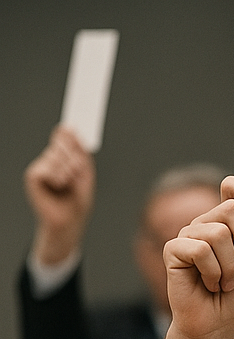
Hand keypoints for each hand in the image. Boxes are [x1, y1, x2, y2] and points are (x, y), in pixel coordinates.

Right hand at [24, 124, 95, 265]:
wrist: (71, 221)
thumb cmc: (78, 199)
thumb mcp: (85, 173)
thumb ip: (79, 151)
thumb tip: (70, 128)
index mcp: (62, 157)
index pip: (63, 136)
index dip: (67, 126)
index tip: (75, 107)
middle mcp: (49, 158)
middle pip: (62, 145)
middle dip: (74, 158)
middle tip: (77, 172)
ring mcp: (40, 166)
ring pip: (56, 157)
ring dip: (68, 172)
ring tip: (68, 184)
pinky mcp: (32, 176)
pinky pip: (48, 169)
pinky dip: (57, 178)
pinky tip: (57, 187)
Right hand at [150, 177, 233, 338]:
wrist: (218, 322)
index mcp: (226, 223)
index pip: (232, 188)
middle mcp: (206, 224)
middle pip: (231, 209)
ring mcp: (188, 235)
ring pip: (218, 233)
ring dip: (230, 266)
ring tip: (225, 281)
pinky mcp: (173, 249)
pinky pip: (201, 250)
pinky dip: (214, 273)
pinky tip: (210, 284)